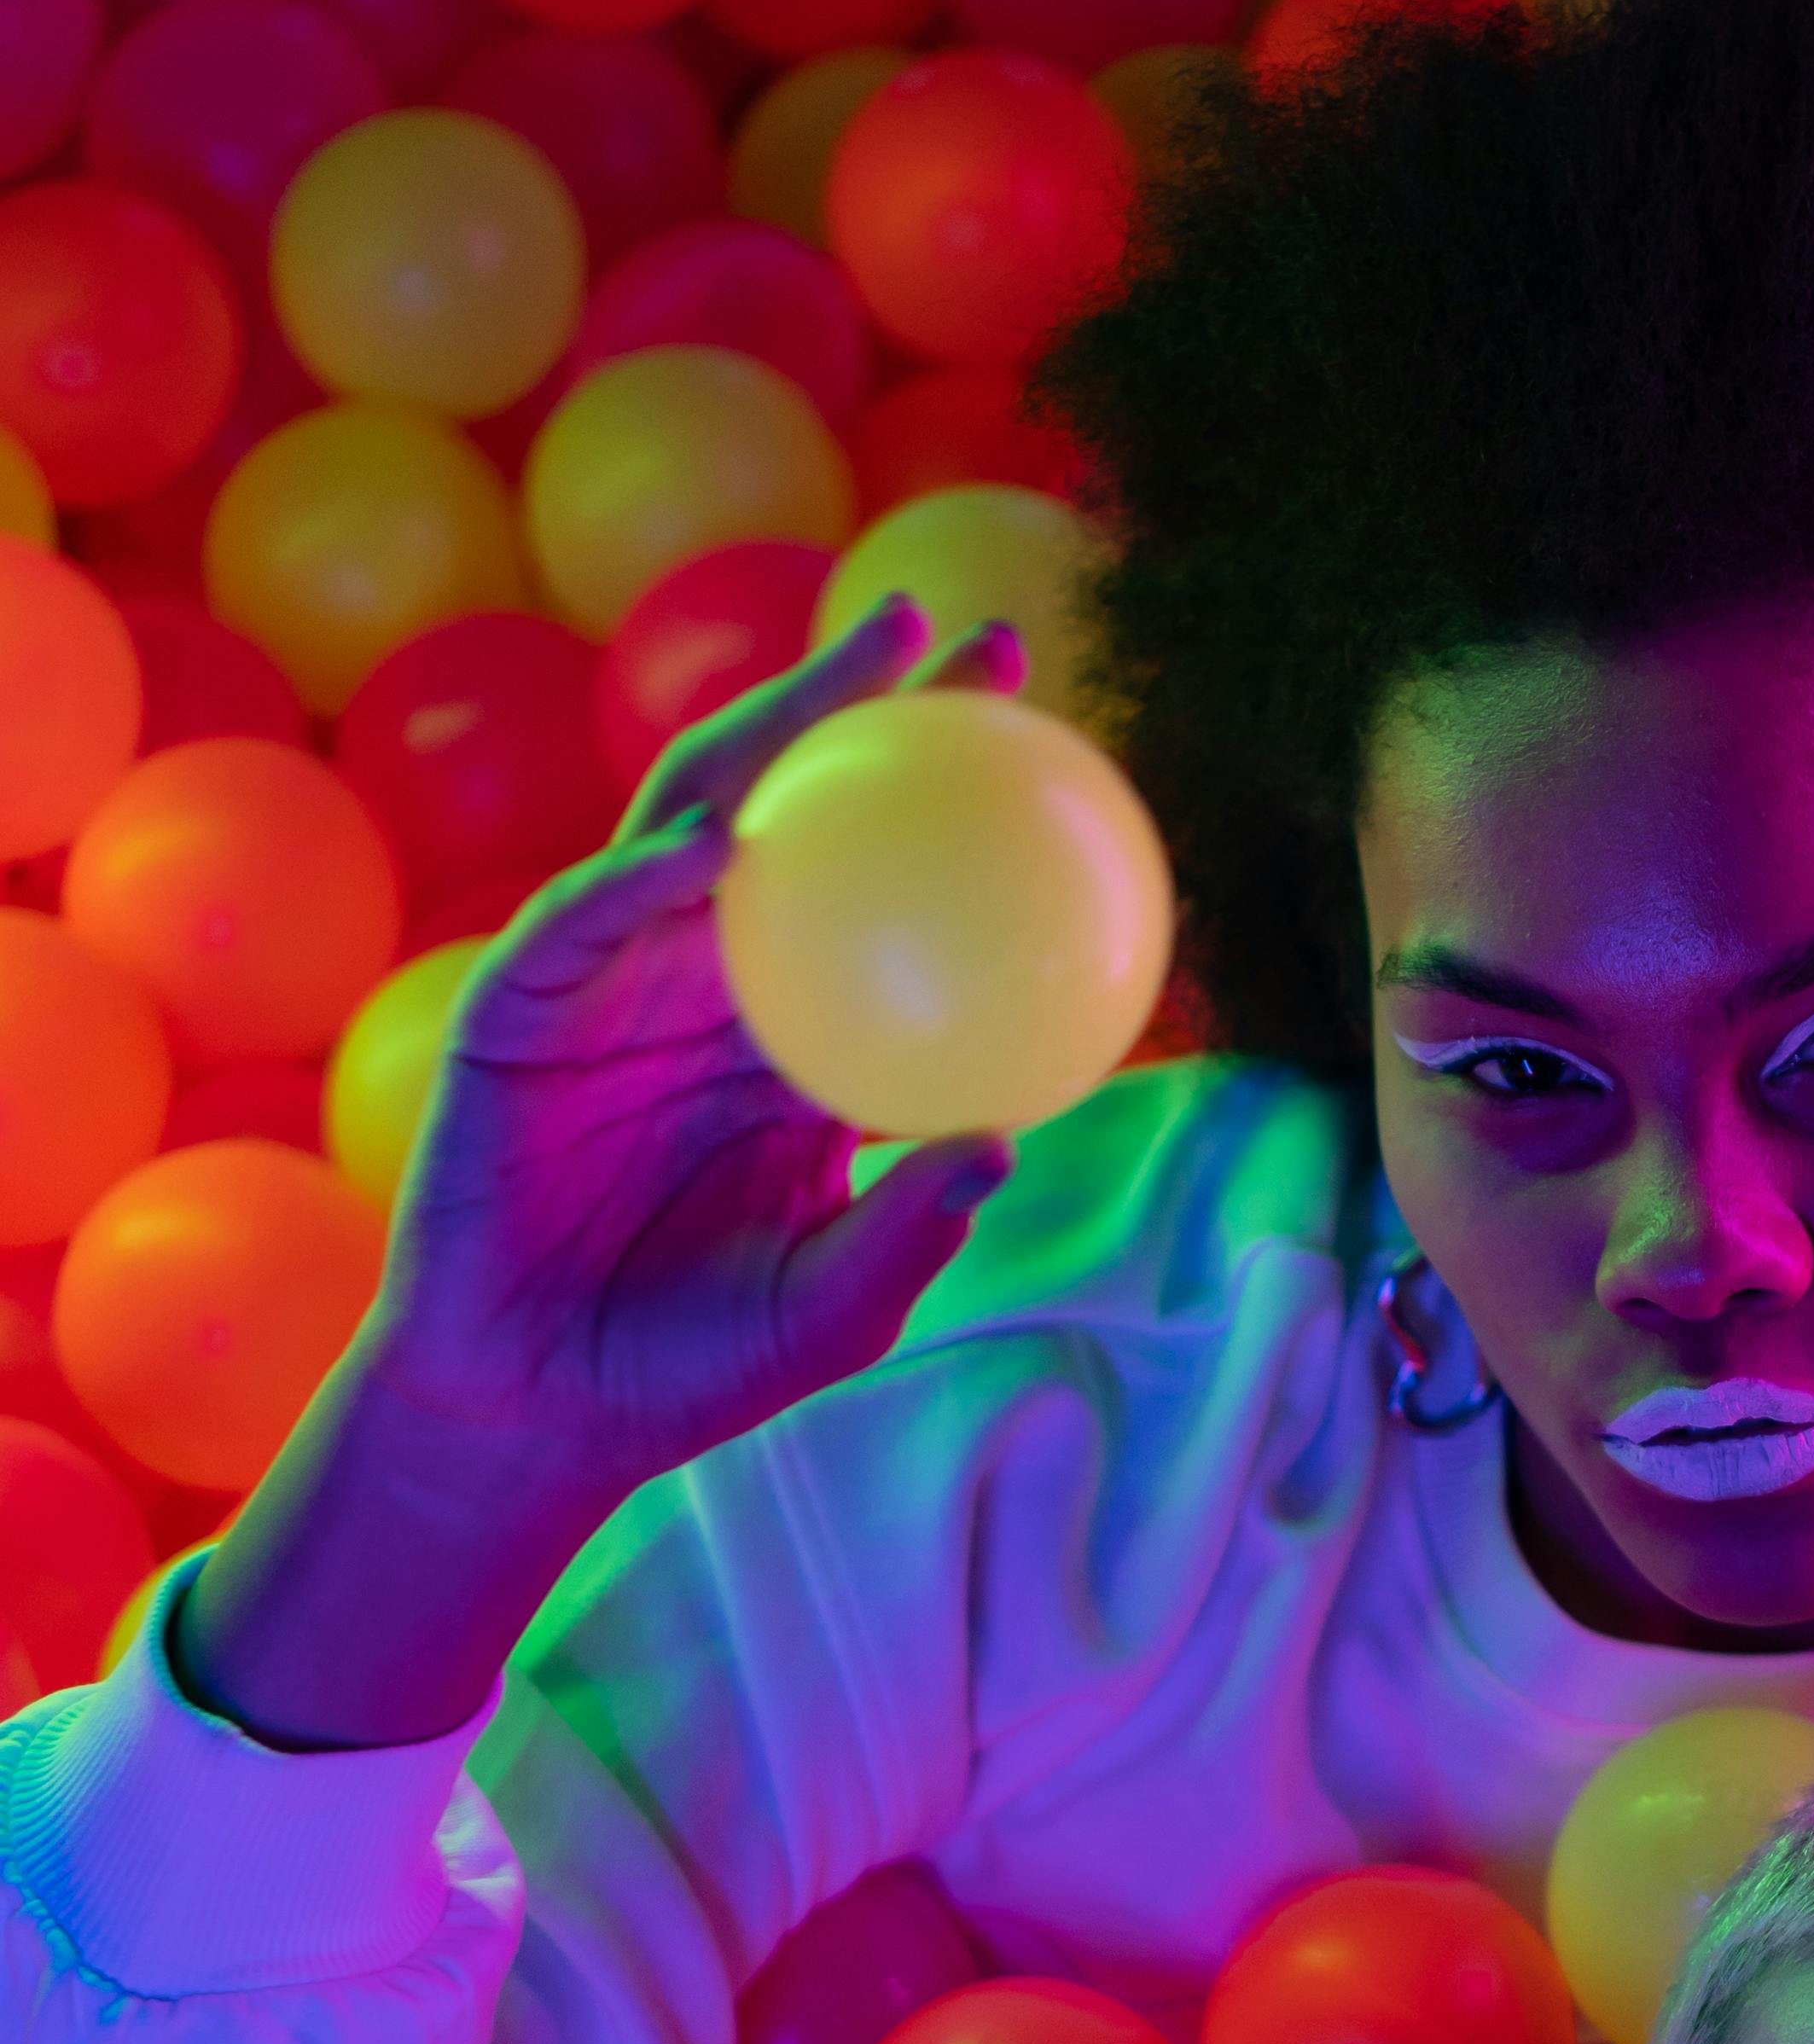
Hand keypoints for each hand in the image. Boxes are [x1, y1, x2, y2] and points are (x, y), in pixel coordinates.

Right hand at [373, 598, 1022, 1512]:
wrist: (534, 1410)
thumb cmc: (687, 1365)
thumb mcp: (834, 1306)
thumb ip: (914, 1228)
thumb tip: (1003, 1141)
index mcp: (794, 1038)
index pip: (890, 890)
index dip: (960, 811)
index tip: (1064, 748)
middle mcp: (710, 983)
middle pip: (799, 811)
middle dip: (879, 706)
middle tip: (983, 632)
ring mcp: (611, 982)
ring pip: (691, 820)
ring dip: (770, 728)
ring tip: (860, 657)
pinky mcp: (517, 1008)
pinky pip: (579, 923)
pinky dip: (636, 880)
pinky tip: (702, 848)